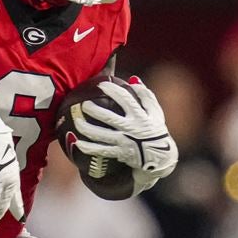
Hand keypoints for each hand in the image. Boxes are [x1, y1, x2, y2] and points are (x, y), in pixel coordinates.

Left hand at [73, 78, 178, 194]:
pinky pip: (101, 151)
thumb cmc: (155, 130)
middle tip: (83, 104)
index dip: (113, 91)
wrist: (161, 158)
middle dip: (94, 110)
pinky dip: (88, 147)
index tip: (101, 84)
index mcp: (140, 116)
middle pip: (109, 118)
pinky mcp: (120, 154)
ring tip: (76, 121)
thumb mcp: (155, 112)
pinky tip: (77, 143)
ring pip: (102, 135)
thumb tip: (132, 79)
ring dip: (87, 128)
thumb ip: (145, 95)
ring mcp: (124, 142)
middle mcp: (131, 129)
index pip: (125, 99)